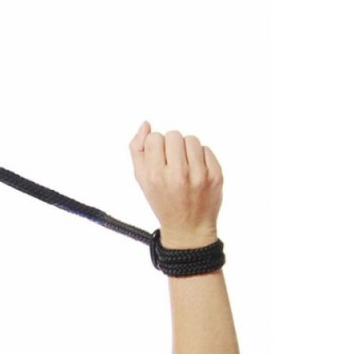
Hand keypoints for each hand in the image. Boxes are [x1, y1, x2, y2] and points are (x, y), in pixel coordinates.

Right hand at [129, 122, 222, 248]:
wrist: (188, 228)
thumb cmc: (163, 202)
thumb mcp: (142, 181)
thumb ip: (138, 151)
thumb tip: (146, 125)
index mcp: (155, 176)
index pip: (154, 138)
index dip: (155, 147)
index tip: (158, 160)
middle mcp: (177, 175)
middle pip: (173, 135)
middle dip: (171, 146)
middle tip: (171, 164)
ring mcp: (199, 175)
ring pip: (191, 139)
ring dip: (186, 149)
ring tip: (184, 167)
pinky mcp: (215, 175)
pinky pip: (206, 149)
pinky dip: (200, 158)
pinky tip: (195, 172)